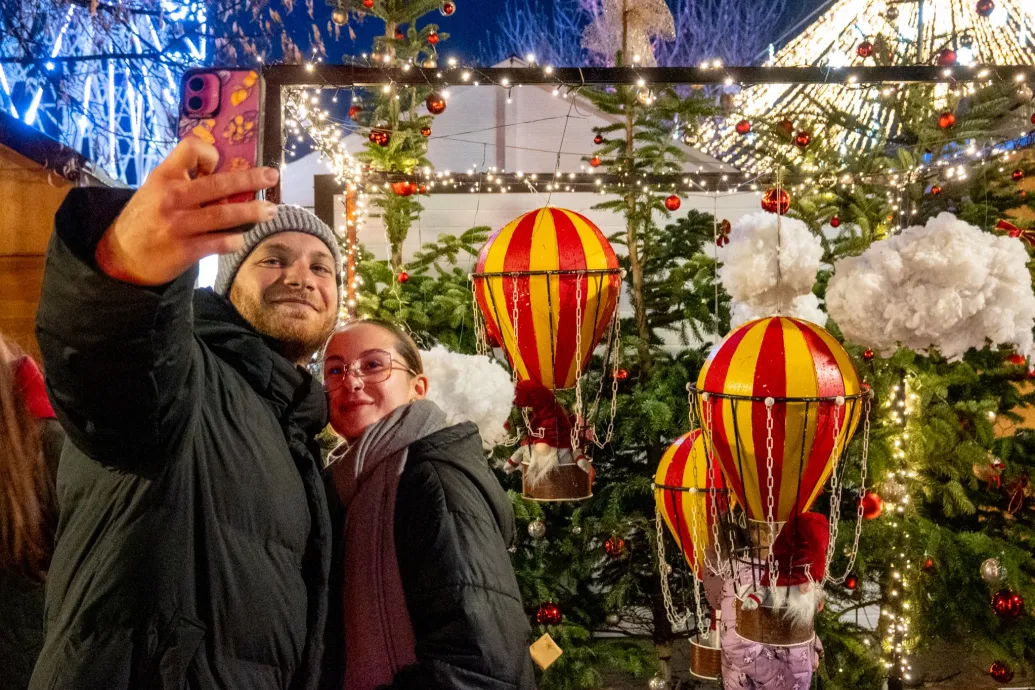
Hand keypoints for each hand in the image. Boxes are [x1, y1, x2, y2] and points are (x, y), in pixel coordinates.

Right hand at [95, 138, 278, 285]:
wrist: (119, 255)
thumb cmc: (145, 218)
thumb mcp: (155, 189)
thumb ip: (185, 180)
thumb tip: (224, 173)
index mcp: (164, 176)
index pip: (191, 149)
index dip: (210, 153)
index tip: (219, 164)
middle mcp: (172, 197)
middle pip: (219, 183)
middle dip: (250, 179)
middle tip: (272, 176)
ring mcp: (179, 224)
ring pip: (224, 214)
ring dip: (252, 212)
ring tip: (271, 210)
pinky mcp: (185, 250)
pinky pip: (218, 243)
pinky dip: (234, 240)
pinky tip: (241, 239)